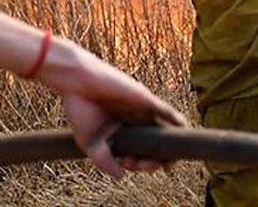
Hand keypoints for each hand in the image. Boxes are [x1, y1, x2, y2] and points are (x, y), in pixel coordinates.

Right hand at [36, 38, 187, 177]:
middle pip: (152, 147)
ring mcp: (141, 112)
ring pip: (162, 133)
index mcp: (120, 133)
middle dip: (154, 162)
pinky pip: (167, 112)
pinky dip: (177, 122)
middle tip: (150, 166)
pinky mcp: (145, 100)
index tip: (128, 165)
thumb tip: (121, 176)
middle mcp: (133, 123)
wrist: (76, 82)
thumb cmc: (80, 109)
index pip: (137, 155)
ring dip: (168, 149)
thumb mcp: (90, 143)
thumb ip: (104, 161)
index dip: (138, 165)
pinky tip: (181, 133)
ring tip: (167, 161)